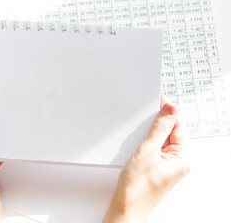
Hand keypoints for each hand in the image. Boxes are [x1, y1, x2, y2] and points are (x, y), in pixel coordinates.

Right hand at [103, 96, 189, 222]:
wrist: (125, 207)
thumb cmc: (136, 187)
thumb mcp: (147, 151)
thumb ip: (159, 128)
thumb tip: (170, 110)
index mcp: (182, 158)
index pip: (179, 126)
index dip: (168, 112)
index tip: (158, 100)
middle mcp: (177, 162)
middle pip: (171, 132)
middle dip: (158, 122)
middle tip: (145, 114)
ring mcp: (166, 166)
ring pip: (161, 140)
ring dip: (150, 133)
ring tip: (139, 133)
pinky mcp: (156, 168)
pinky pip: (154, 149)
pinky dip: (146, 142)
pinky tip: (136, 142)